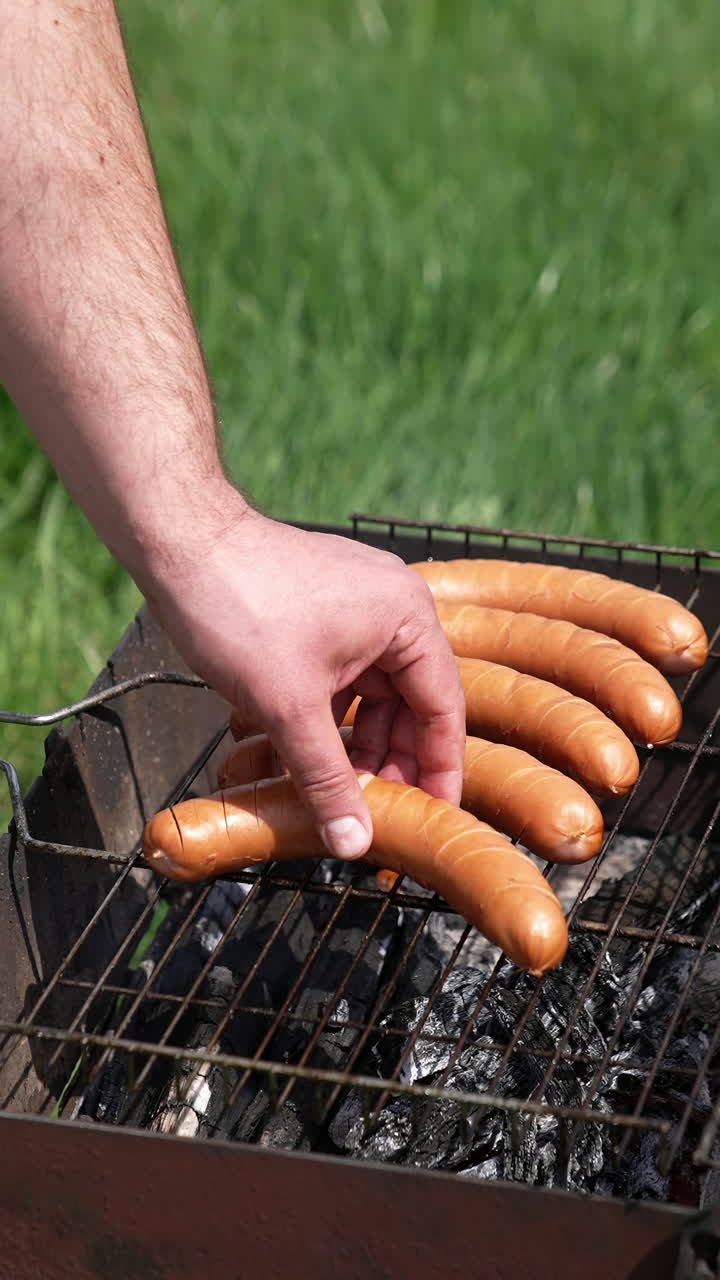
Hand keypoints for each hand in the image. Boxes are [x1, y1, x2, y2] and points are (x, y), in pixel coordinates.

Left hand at [144, 488, 464, 860]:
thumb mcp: (288, 707)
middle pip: (408, 705)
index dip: (438, 771)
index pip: (443, 710)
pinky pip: (337, 680)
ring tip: (331, 796)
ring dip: (350, 747)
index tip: (433, 821)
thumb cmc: (240, 605)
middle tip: (372, 818)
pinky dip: (323, 720)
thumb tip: (353, 842)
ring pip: (369, 697)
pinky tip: (298, 760)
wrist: (178, 543)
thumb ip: (327, 778)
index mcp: (407, 620)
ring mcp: (355, 610)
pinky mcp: (320, 615)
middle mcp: (392, 610)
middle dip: (387, 763)